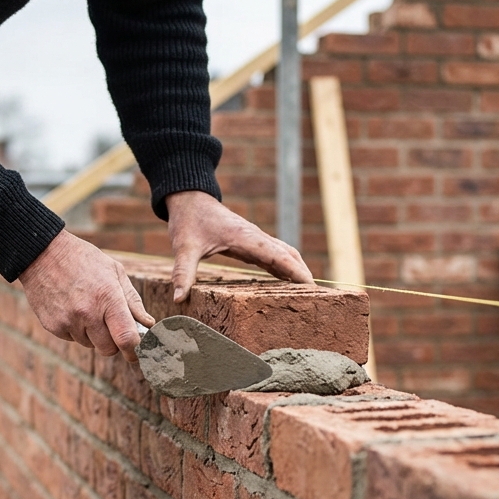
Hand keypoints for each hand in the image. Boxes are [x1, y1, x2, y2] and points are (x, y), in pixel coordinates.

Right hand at [19, 229, 154, 360]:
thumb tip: (147, 324)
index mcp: (108, 298)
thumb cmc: (84, 260)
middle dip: (114, 343)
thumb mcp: (114, 271)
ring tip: (86, 308)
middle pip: (108, 349)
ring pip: (90, 345)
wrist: (42, 253)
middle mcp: (87, 313)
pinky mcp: (53, 326)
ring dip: (93, 334)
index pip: (126, 338)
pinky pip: (72, 339)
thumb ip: (133, 300)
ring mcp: (68, 321)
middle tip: (111, 326)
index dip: (135, 351)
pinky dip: (76, 330)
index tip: (137, 355)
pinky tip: (71, 308)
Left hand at [165, 190, 314, 301]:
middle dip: (304, 274)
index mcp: (245, 238)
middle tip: (320, 297)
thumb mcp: (184, 247)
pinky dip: (287, 267)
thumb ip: (183, 272)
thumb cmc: (189, 221)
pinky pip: (275, 255)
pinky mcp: (252, 242)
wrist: (190, 199)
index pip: (276, 255)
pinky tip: (290, 282)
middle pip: (289, 255)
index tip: (310, 286)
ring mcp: (256, 239)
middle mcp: (256, 237)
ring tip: (311, 293)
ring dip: (298, 270)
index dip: (294, 271)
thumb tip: (178, 299)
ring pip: (285, 253)